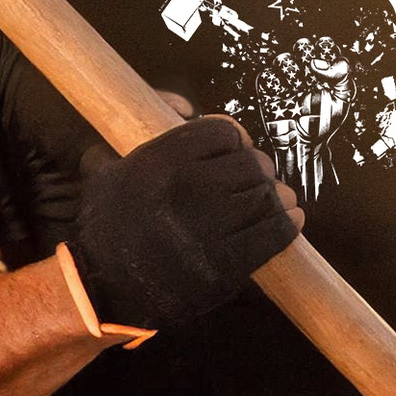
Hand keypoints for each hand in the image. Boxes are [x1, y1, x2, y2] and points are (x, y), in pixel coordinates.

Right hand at [64, 103, 302, 330]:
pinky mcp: (226, 267)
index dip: (234, 138)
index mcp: (158, 163)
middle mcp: (186, 192)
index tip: (236, 147)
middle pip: (250, 164)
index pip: (221, 133)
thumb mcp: (106, 167)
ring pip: (265, 197)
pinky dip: (288, 224)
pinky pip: (273, 235)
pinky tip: (291, 219)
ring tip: (276, 198)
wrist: (104, 291)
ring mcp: (208, 231)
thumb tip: (185, 105)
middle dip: (257, 168)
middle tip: (256, 176)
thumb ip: (139, 129)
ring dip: (275, 196)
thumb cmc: (107, 225)